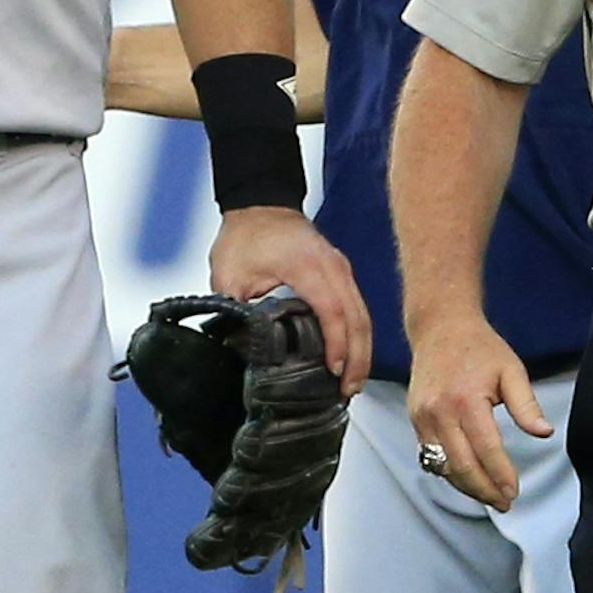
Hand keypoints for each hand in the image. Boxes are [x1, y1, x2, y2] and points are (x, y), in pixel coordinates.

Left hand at [209, 205, 370, 395]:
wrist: (259, 204)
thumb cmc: (247, 233)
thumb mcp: (229, 274)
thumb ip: (236, 310)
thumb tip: (239, 345)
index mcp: (307, 266)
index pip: (332, 311)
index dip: (336, 344)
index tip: (333, 370)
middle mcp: (332, 267)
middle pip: (357, 318)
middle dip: (358, 357)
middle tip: (349, 389)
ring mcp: (341, 269)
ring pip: (363, 314)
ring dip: (362, 349)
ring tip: (354, 382)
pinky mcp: (341, 274)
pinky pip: (358, 307)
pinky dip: (358, 334)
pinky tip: (352, 356)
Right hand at [406, 312, 550, 510]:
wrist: (440, 328)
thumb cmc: (479, 347)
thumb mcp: (512, 371)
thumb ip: (527, 406)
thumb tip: (544, 433)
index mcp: (466, 400)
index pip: (486, 449)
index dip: (501, 475)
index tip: (514, 492)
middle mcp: (439, 412)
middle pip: (462, 466)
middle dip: (485, 490)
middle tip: (504, 503)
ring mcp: (422, 417)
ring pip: (443, 466)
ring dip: (466, 487)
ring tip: (489, 497)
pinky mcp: (414, 419)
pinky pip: (430, 456)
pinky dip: (448, 472)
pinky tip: (466, 479)